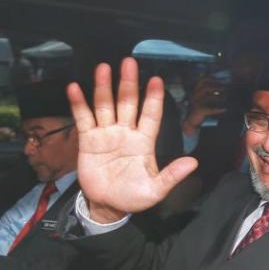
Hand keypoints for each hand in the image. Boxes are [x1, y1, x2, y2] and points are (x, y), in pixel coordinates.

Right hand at [67, 58, 197, 222]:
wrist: (107, 207)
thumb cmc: (134, 197)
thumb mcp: (155, 190)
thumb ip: (172, 175)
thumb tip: (193, 163)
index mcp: (144, 142)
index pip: (151, 115)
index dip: (153, 99)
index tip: (157, 80)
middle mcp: (126, 132)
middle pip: (127, 103)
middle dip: (128, 83)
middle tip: (129, 62)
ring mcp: (106, 134)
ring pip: (106, 105)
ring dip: (104, 87)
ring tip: (103, 68)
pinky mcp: (88, 140)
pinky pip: (83, 118)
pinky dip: (79, 103)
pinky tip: (75, 88)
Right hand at [182, 77, 227, 135]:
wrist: (191, 121)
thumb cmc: (200, 108)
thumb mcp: (202, 97)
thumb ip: (208, 91)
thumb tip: (221, 85)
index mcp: (195, 91)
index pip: (201, 81)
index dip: (210, 78)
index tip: (218, 79)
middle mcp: (195, 95)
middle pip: (206, 87)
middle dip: (216, 86)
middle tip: (224, 88)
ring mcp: (196, 103)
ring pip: (208, 97)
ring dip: (218, 97)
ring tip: (225, 98)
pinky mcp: (200, 110)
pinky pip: (210, 109)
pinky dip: (218, 109)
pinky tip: (224, 109)